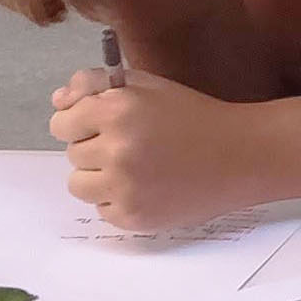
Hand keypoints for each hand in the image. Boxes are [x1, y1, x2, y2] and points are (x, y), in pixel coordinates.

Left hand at [47, 67, 255, 232]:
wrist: (243, 156)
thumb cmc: (194, 117)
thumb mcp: (148, 86)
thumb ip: (96, 84)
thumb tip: (58, 101)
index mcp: (118, 110)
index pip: (61, 122)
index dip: (83, 121)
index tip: (106, 124)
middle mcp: (117, 149)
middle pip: (72, 154)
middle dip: (96, 148)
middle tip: (136, 145)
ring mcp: (125, 187)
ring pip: (79, 185)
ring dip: (100, 177)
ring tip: (138, 169)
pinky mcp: (133, 217)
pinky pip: (102, 209)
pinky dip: (119, 200)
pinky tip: (150, 187)